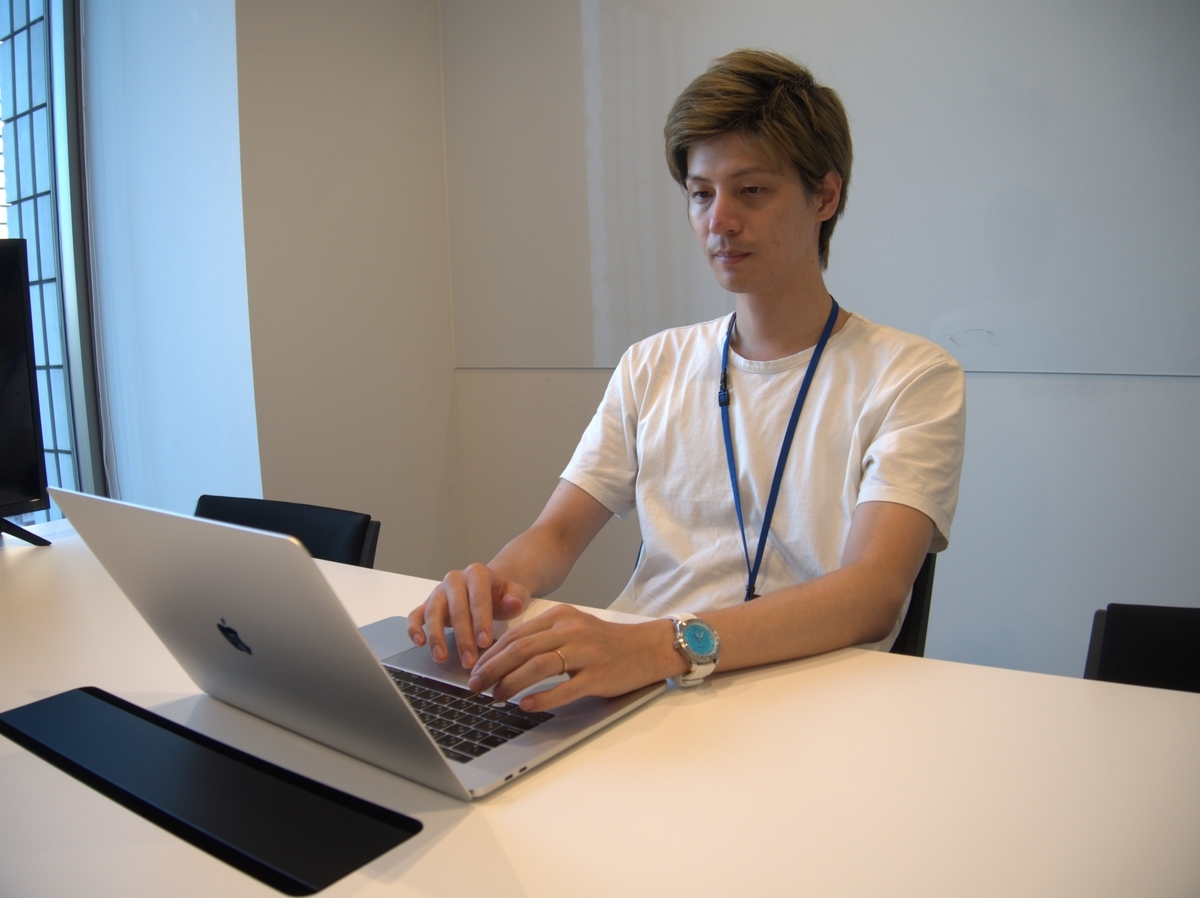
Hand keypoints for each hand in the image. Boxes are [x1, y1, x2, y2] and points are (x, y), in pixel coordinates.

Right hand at [407, 564, 531, 668]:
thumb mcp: (515, 594)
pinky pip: (416, 614)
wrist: (488, 588)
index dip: (481, 621)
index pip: (478, 598)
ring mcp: (439, 591)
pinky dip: (414, 628)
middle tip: (468, 660)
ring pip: (433, 612)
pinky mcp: (427, 604)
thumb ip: (516, 598)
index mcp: (477, 574)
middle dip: (462, 637)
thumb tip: (513, 603)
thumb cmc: (501, 594)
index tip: (484, 642)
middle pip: (456, 609)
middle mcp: (455, 580)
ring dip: (436, 637)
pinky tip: (419, 643)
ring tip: (441, 657)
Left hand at [466, 604, 686, 711]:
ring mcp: (586, 652)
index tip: (476, 671)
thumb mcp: (574, 628)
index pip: (516, 635)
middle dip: (492, 670)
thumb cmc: (607, 643)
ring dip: (511, 684)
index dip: (491, 654)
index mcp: (561, 616)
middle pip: (521, 649)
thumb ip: (544, 637)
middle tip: (476, 687)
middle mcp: (571, 630)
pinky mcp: (599, 674)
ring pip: (538, 666)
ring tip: (496, 698)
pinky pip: (565, 687)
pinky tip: (527, 705)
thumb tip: (505, 658)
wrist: (648, 648)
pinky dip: (543, 697)